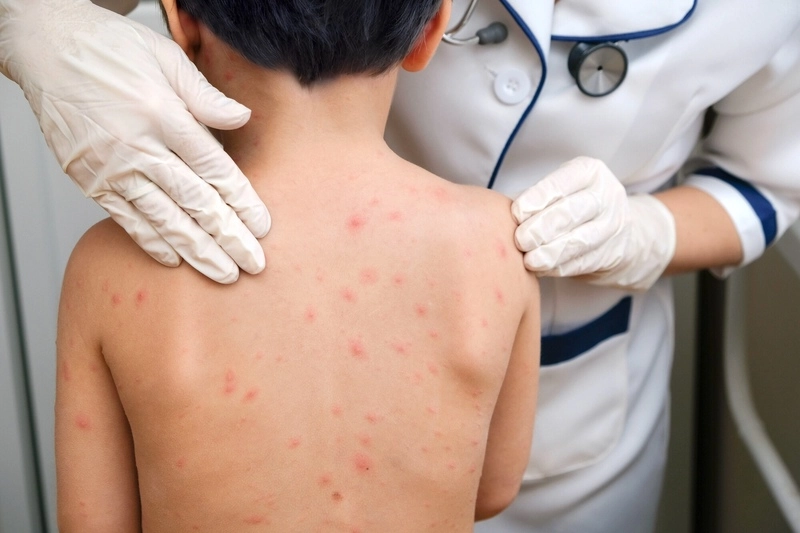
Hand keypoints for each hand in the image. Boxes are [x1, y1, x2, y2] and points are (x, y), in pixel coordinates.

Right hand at [0, 0, 269, 282]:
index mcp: (164, 115)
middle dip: (227, 237)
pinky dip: (152, 242)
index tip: (262, 226)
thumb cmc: (110, 50)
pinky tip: (175, 260)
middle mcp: (139, 147)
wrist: (46, 49)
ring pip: (164, 219)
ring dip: (197, 251)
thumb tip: (241, 118)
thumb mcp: (165, 57)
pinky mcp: (91, 181)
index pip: (214, 168)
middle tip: (253, 263)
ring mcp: (113, 169)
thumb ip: (205, 94)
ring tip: (223, 274)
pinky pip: (127, 219)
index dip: (241, 201)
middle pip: (195, 202)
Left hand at [512, 157, 675, 290]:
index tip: (515, 214)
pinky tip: (541, 269)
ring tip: (528, 261)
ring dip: (550, 252)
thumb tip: (495, 212)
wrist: (620, 233)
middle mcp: (607, 195)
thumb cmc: (572, 208)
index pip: (560, 184)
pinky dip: (559, 268)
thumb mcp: (559, 192)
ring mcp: (614, 226)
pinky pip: (582, 262)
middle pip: (570, 213)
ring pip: (579, 241)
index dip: (536, 199)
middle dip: (540, 228)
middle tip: (519, 240)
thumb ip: (532, 200)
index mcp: (589, 172)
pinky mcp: (613, 254)